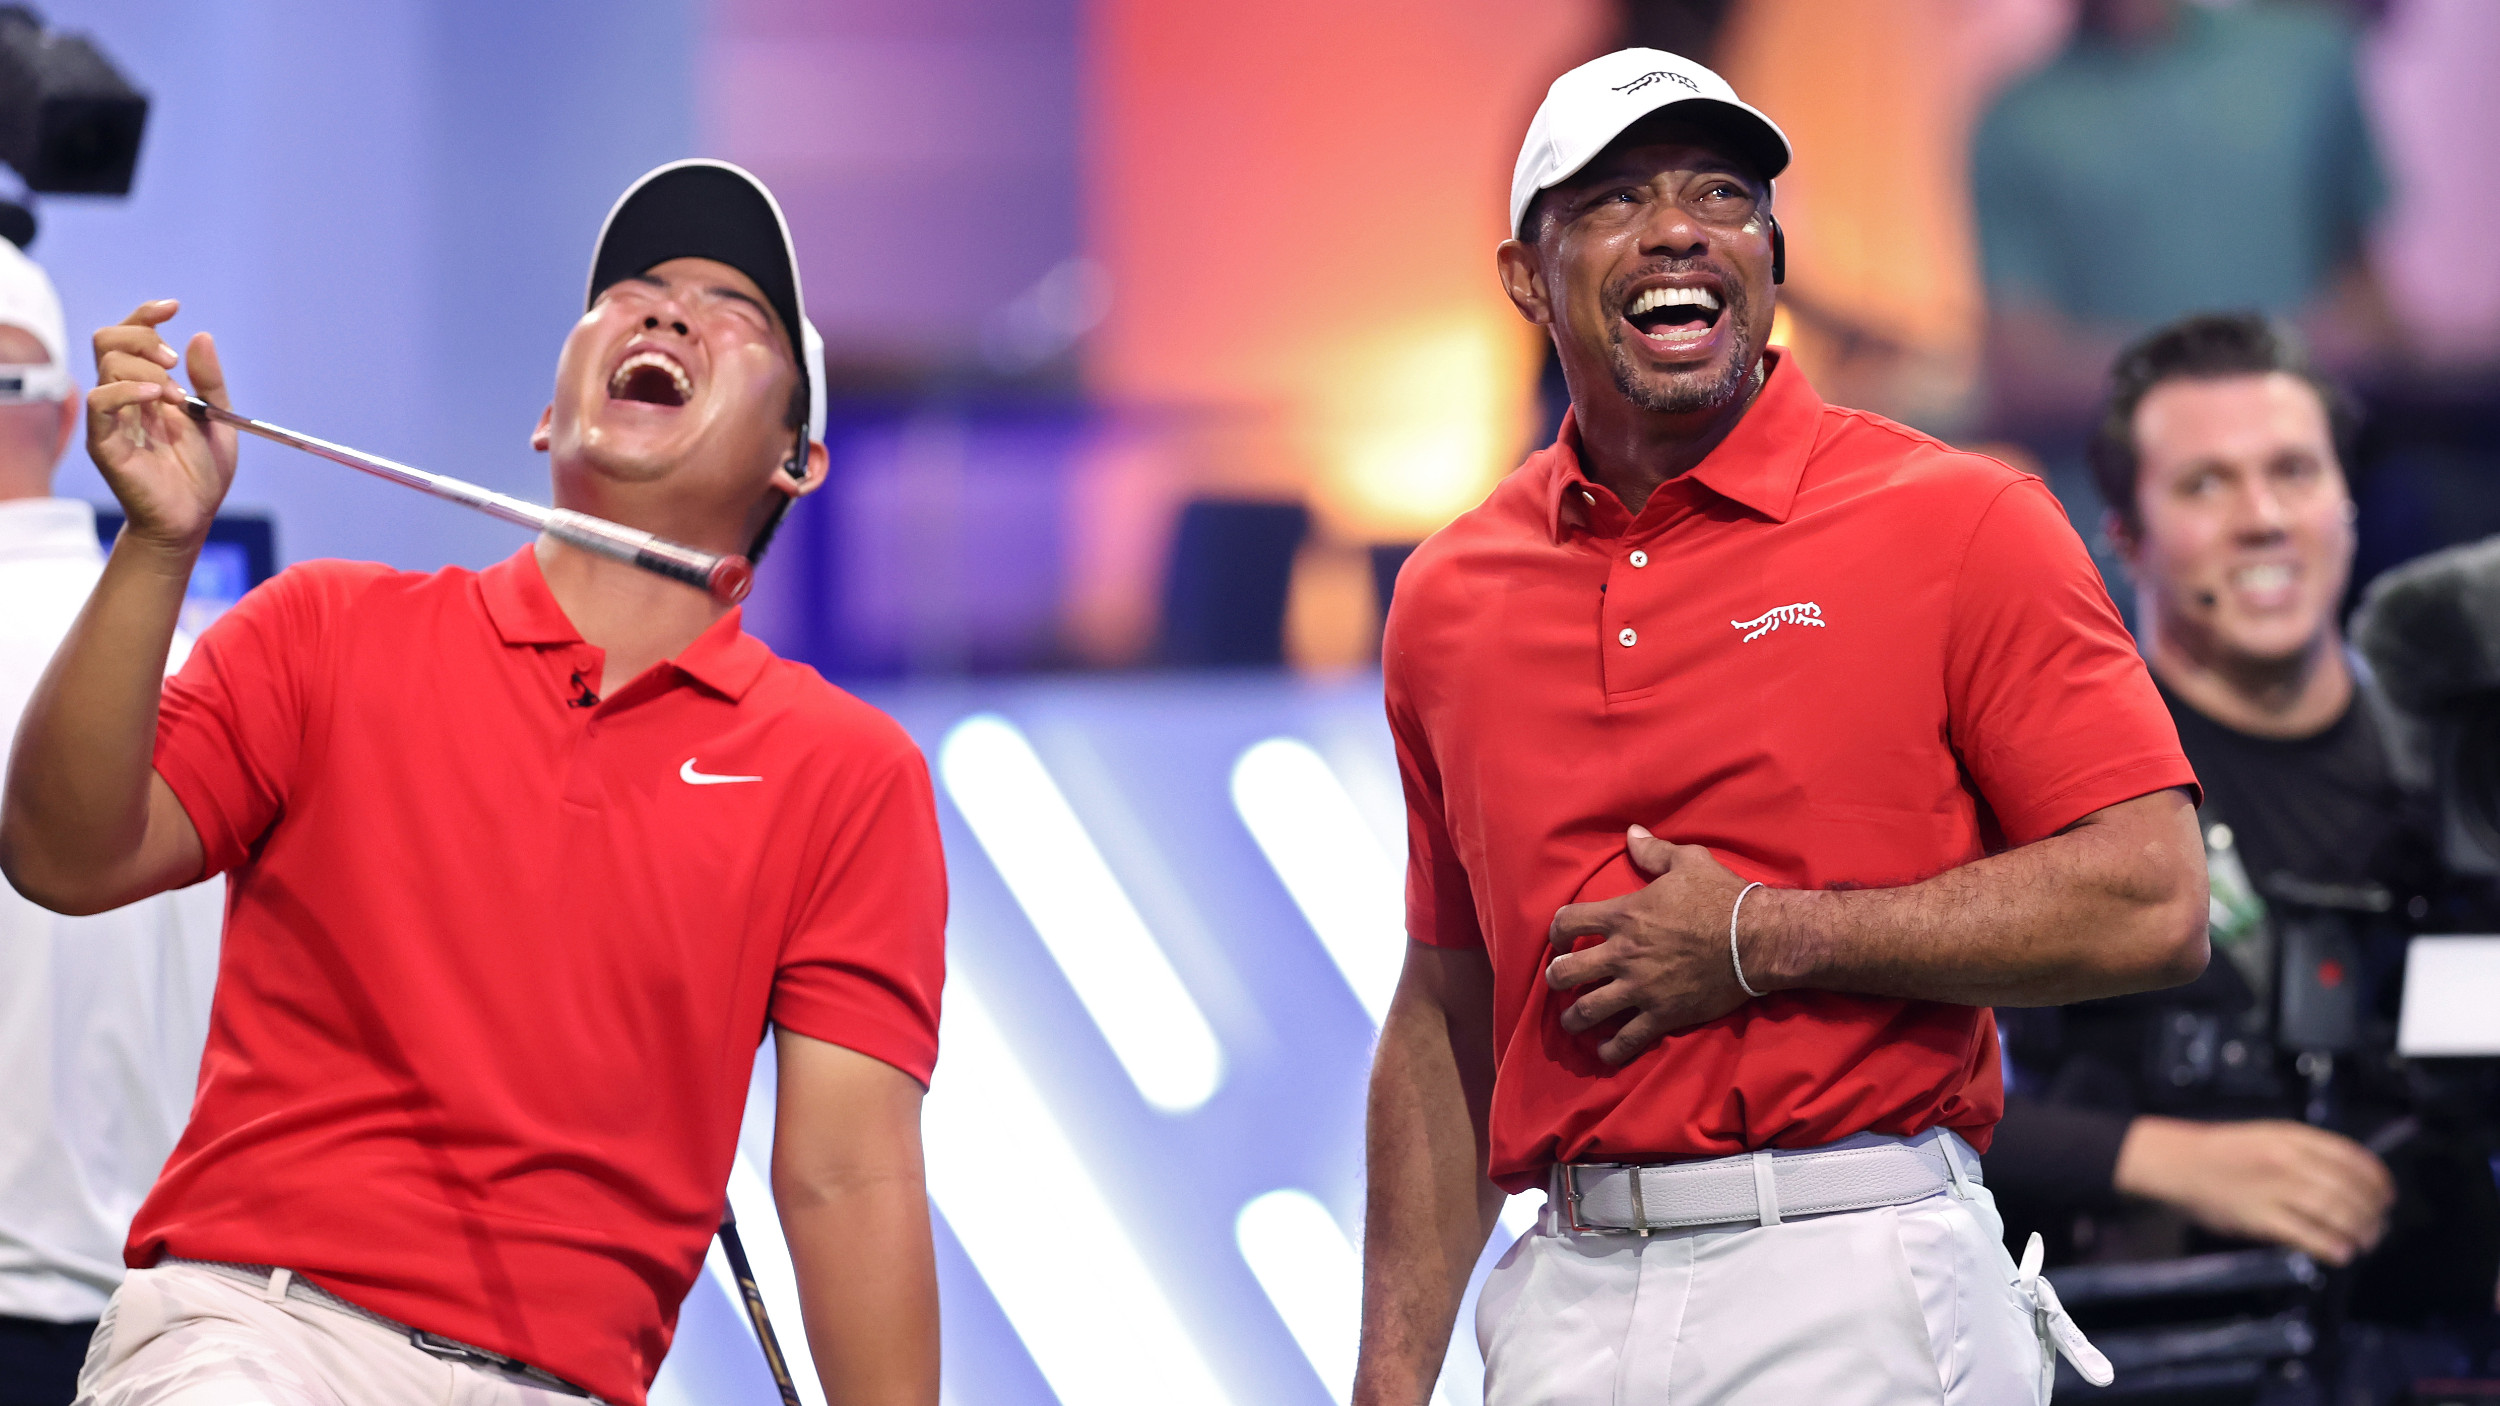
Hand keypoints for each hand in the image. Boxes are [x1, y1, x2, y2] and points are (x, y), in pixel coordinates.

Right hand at [86, 299, 235, 551]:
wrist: (192, 517)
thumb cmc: (202, 473)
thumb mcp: (217, 418)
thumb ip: (209, 380)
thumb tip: (201, 335)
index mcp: (149, 386)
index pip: (131, 336)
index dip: (146, 316)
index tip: (173, 307)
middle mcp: (125, 396)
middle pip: (110, 340)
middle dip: (143, 337)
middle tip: (175, 362)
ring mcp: (112, 418)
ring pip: (107, 364)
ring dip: (147, 368)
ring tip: (176, 397)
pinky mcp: (105, 441)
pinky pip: (99, 401)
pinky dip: (127, 389)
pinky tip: (157, 397)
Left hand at [1545, 826, 1751, 1063]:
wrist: (1757, 940)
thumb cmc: (1722, 898)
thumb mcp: (1689, 862)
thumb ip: (1654, 851)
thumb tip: (1632, 833)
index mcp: (1624, 914)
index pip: (1567, 921)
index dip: (1557, 930)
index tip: (1562, 937)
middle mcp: (1623, 954)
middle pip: (1566, 972)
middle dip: (1556, 977)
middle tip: (1559, 980)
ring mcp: (1640, 988)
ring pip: (1587, 1011)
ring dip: (1573, 1017)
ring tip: (1572, 1020)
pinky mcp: (1662, 1015)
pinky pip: (1626, 1040)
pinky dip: (1610, 1049)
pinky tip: (1604, 1050)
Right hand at [2113, 1116, 2392, 1265]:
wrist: (2177, 1162)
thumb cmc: (2222, 1151)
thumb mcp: (2268, 1135)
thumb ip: (2305, 1152)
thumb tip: (2346, 1179)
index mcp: (2292, 1137)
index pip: (2352, 1158)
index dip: (2378, 1180)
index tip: (2387, 1196)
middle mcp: (2288, 1161)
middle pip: (2349, 1189)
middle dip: (2373, 1212)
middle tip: (2378, 1226)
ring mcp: (2274, 1189)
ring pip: (2335, 1212)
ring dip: (2359, 1232)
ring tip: (2364, 1242)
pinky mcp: (2260, 1218)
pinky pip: (2307, 1235)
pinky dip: (2331, 1246)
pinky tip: (2341, 1252)